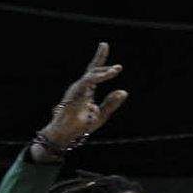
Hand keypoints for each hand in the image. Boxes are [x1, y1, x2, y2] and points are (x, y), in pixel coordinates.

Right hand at [33, 43, 128, 162]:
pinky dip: (97, 78)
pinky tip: (107, 76)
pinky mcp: (74, 94)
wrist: (68, 134)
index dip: (102, 64)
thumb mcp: (102, 114)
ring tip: (116, 70)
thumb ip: (111, 102)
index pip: (94, 74)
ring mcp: (76, 90)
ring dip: (104, 72)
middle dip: (100, 59)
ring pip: (91, 76)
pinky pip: (87, 83)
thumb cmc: (82, 125)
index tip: (113, 58)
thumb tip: (124, 91)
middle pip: (91, 70)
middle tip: (114, 59)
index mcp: (87, 91)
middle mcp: (81, 87)